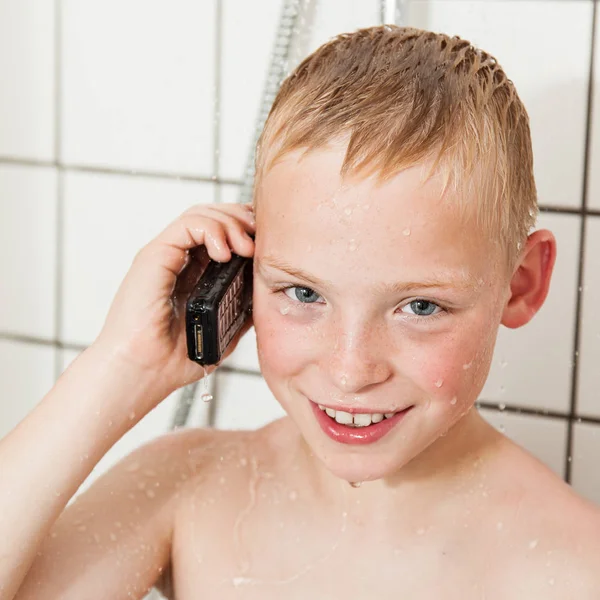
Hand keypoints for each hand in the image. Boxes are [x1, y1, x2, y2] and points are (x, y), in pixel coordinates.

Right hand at [92, 202, 255, 403]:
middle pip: (213, 217)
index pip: (221, 234)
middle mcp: (177, 260)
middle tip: (259, 240)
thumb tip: (265, 293)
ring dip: (230, 223)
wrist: (143, 372)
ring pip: (201, 214)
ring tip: (245, 247)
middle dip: (242, 221)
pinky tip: (225, 253)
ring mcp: (165, 256)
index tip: (267, 243)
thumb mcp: (222, 330)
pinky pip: (187, 224)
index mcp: (192, 274)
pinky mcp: (154, 256)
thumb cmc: (173, 359)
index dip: (245, 230)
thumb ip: (240, 308)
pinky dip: (212, 230)